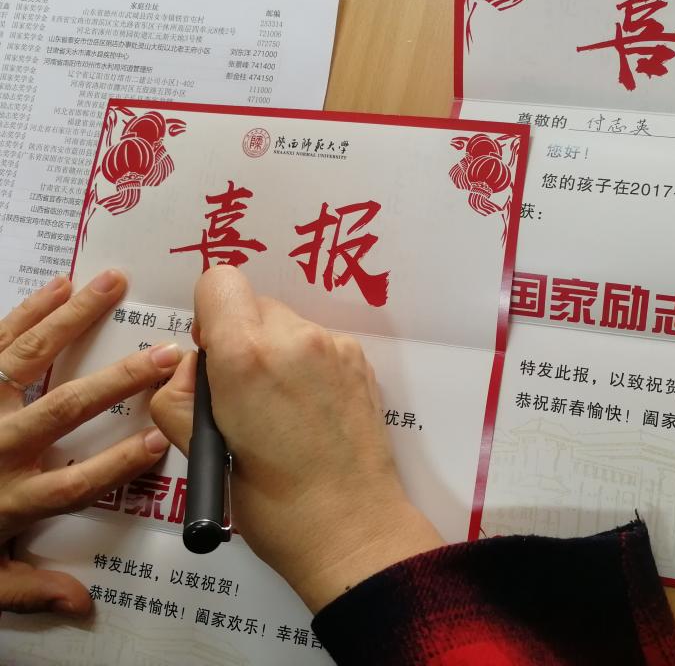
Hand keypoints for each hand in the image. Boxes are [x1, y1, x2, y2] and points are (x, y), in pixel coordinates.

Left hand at [0, 270, 180, 615]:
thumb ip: (26, 588)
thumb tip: (82, 604)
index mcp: (9, 498)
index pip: (74, 484)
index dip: (119, 465)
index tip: (161, 444)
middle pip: (64, 410)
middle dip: (119, 381)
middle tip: (166, 354)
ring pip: (29, 357)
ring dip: (74, 319)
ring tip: (112, 285)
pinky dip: (29, 310)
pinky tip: (59, 287)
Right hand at [150, 265, 441, 612]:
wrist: (353, 528)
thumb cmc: (275, 504)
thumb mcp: (202, 453)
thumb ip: (178, 396)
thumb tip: (188, 367)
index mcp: (247, 356)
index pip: (219, 281)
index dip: (207, 317)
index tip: (212, 359)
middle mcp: (296, 338)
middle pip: (252, 303)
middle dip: (239, 339)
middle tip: (242, 397)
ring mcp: (334, 347)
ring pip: (287, 324)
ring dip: (275, 352)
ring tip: (280, 411)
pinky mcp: (360, 361)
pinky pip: (318, 343)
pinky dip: (306, 365)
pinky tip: (309, 413)